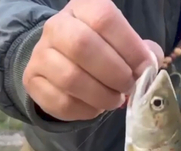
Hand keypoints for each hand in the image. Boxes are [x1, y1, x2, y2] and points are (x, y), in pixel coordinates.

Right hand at [22, 0, 162, 120]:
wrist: (59, 60)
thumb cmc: (101, 50)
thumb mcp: (122, 41)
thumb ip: (141, 52)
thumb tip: (148, 69)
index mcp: (83, 7)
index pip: (105, 18)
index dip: (130, 46)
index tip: (145, 68)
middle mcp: (56, 26)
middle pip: (83, 46)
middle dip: (114, 73)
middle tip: (128, 87)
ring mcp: (40, 54)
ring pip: (70, 78)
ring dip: (101, 95)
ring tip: (114, 100)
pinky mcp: (32, 81)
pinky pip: (61, 102)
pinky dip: (86, 110)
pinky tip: (96, 107)